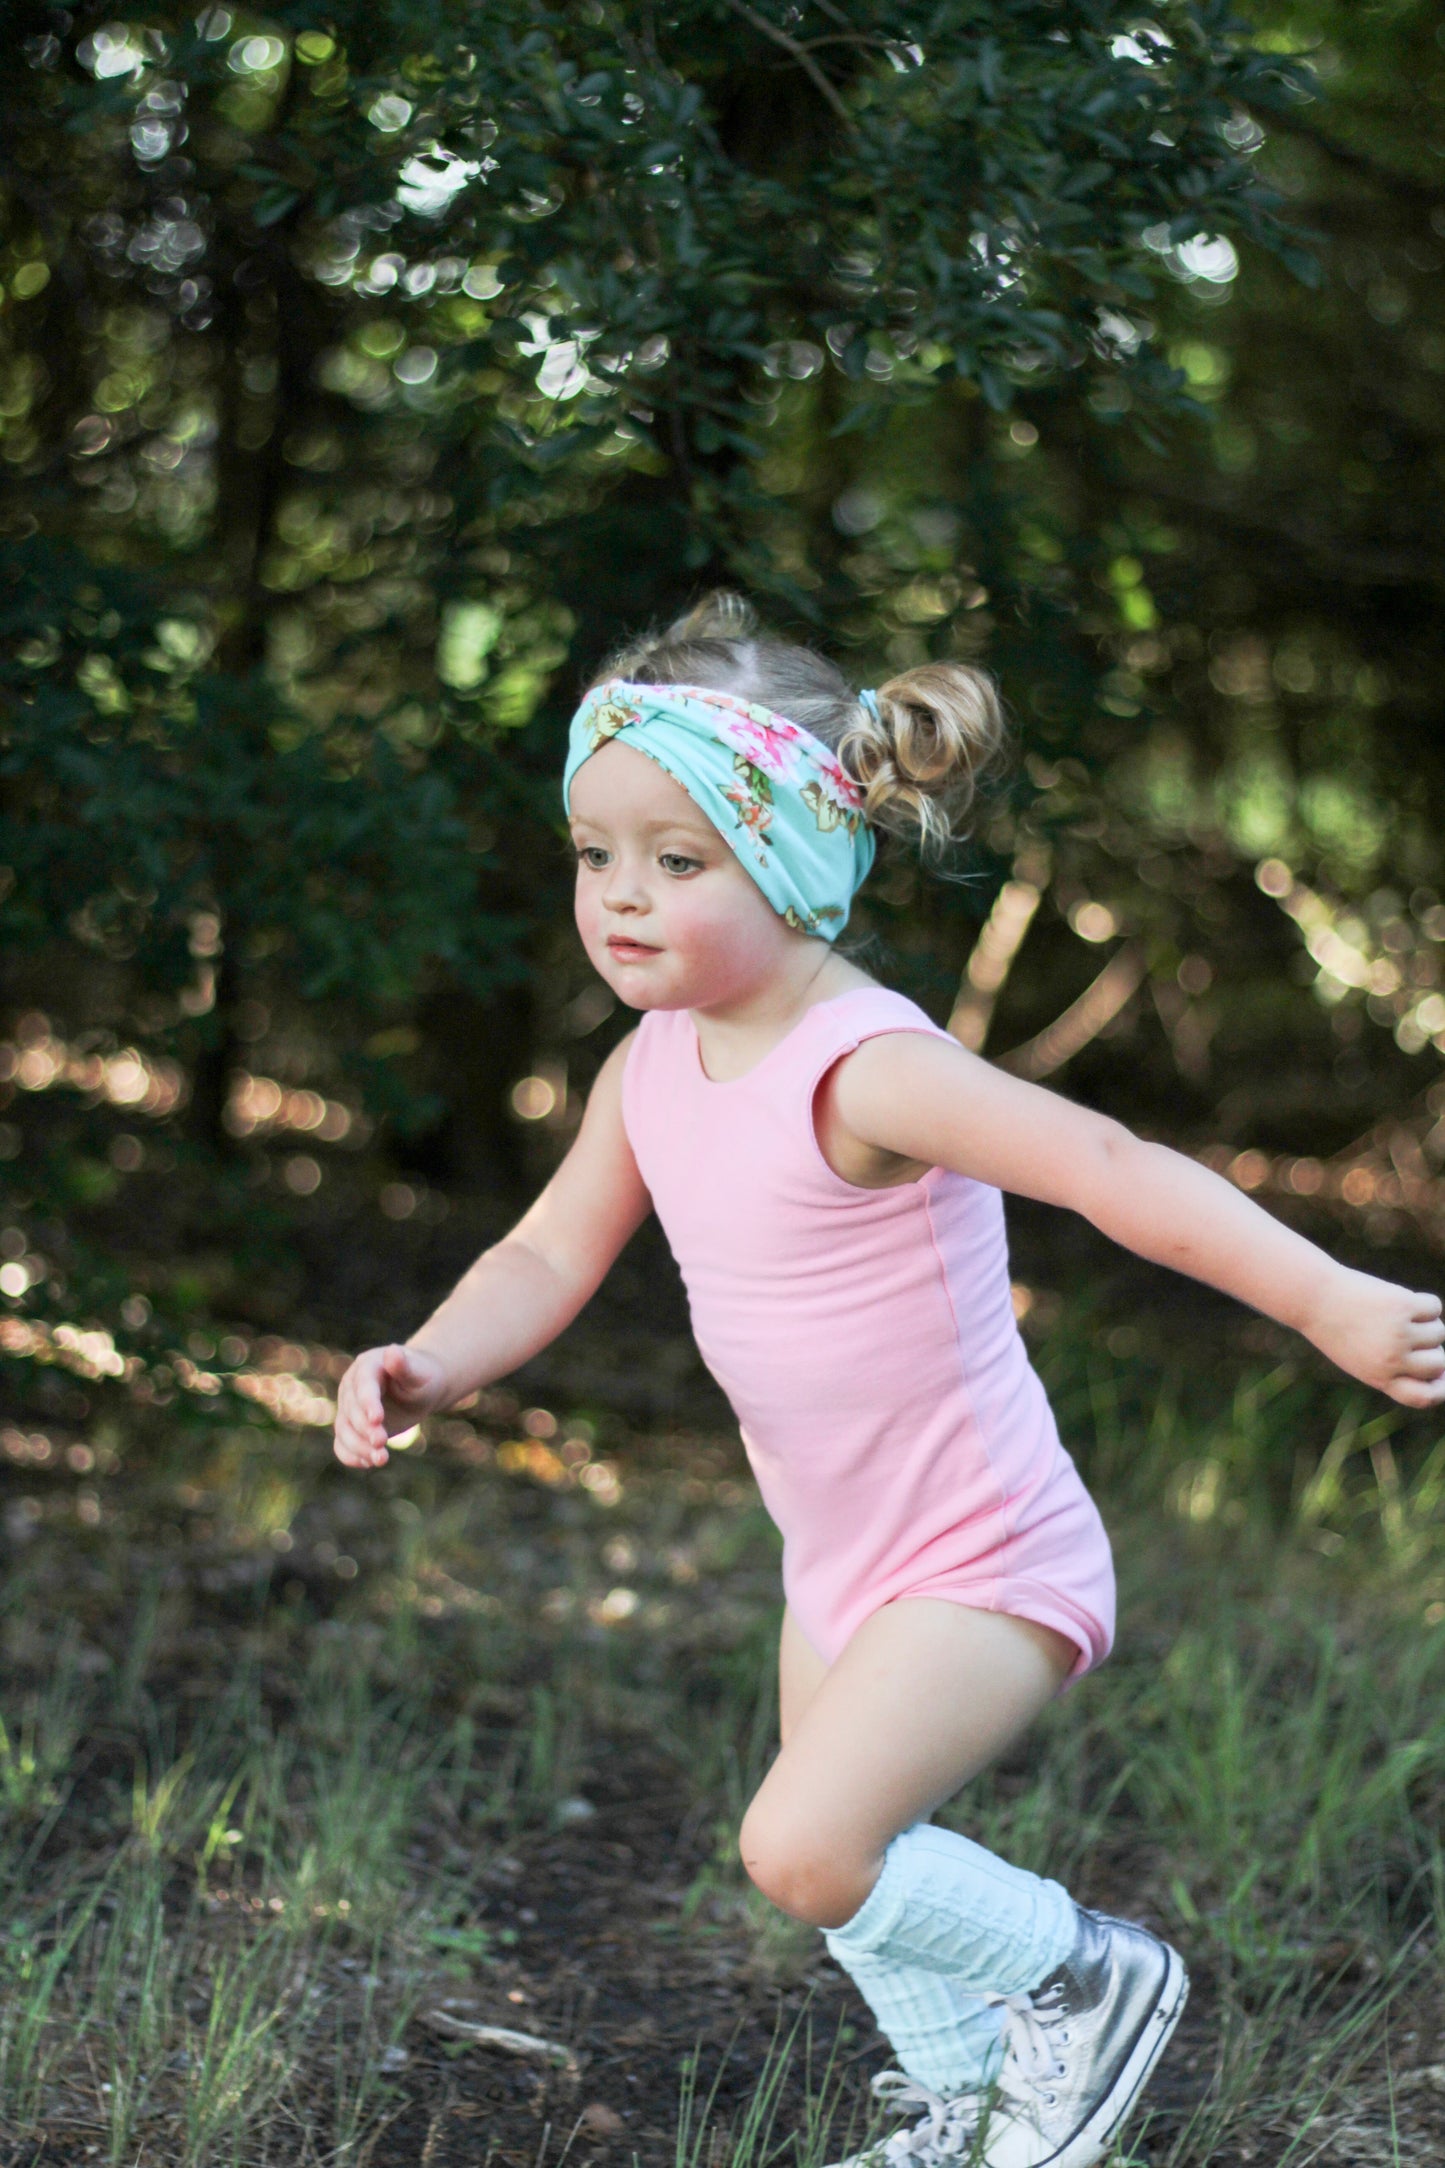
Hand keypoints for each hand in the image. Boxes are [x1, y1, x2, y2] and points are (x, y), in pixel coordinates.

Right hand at [333, 1343, 449, 1468]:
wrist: (419, 1388)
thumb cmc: (422, 1377)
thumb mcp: (419, 1371)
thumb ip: (404, 1366)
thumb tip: (392, 1351)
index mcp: (367, 1366)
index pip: (363, 1386)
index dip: (368, 1403)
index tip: (377, 1419)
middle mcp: (351, 1386)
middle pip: (351, 1411)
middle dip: (365, 1429)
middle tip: (382, 1443)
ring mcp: (348, 1406)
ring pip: (344, 1429)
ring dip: (359, 1447)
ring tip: (381, 1459)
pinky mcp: (350, 1426)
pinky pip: (342, 1443)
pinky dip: (350, 1455)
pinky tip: (368, 1463)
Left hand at [1303, 1268, 1444, 1408]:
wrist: (1313, 1298)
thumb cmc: (1336, 1329)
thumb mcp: (1360, 1359)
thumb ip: (1393, 1369)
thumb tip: (1443, 1366)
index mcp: (1380, 1378)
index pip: (1423, 1397)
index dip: (1438, 1390)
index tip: (1439, 1377)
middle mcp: (1392, 1360)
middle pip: (1439, 1363)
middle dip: (1432, 1350)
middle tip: (1409, 1334)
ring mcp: (1399, 1333)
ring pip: (1439, 1332)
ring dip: (1426, 1323)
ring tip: (1397, 1315)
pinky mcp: (1403, 1305)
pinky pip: (1434, 1306)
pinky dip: (1424, 1303)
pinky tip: (1402, 1300)